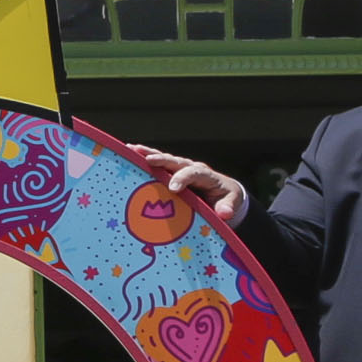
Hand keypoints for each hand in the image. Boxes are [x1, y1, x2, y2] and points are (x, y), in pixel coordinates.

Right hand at [126, 140, 246, 224]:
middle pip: (176, 162)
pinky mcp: (172, 172)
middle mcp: (192, 168)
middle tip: (148, 160)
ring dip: (148, 153)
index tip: (173, 188)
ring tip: (132, 149)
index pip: (194, 173)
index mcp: (206, 176)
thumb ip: (227, 207)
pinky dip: (144, 157)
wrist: (224, 193)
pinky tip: (130, 153)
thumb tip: (225, 213)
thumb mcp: (230, 203)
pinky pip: (158, 163)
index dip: (183, 178)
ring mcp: (181, 168)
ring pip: (164, 159)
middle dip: (162, 160)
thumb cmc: (226, 199)